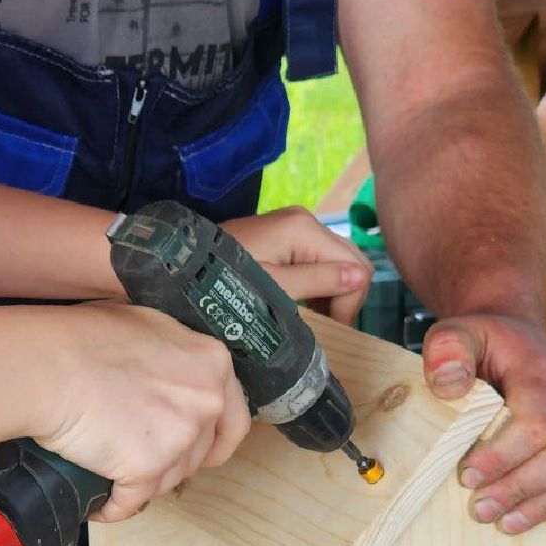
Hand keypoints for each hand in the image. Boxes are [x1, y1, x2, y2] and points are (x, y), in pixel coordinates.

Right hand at [27, 303, 250, 522]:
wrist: (47, 367)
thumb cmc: (81, 340)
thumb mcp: (146, 327)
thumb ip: (176, 357)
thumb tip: (176, 377)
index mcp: (212, 364)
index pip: (235, 419)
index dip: (216, 440)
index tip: (202, 452)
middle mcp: (206, 400)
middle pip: (200, 453)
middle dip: (174, 462)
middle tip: (145, 459)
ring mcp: (180, 437)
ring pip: (169, 480)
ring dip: (144, 483)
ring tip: (112, 471)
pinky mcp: (148, 467)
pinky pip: (132, 501)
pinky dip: (113, 506)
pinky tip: (98, 503)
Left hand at [222, 207, 373, 323]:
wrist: (185, 268)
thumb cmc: (225, 281)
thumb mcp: (273, 289)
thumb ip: (318, 282)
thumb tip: (360, 278)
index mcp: (304, 229)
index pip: (356, 266)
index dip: (349, 301)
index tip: (330, 326)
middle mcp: (305, 220)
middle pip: (351, 259)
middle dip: (345, 294)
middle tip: (326, 323)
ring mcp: (295, 225)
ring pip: (337, 260)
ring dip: (333, 290)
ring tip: (314, 315)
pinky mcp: (286, 234)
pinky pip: (319, 258)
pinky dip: (320, 282)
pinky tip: (305, 301)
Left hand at [422, 313, 545, 532]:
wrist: (518, 337)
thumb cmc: (484, 344)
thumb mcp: (456, 333)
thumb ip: (448, 351)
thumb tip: (449, 386)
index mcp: (541, 374)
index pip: (535, 423)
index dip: (502, 456)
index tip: (466, 476)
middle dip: (521, 489)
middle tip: (480, 509)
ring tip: (507, 524)